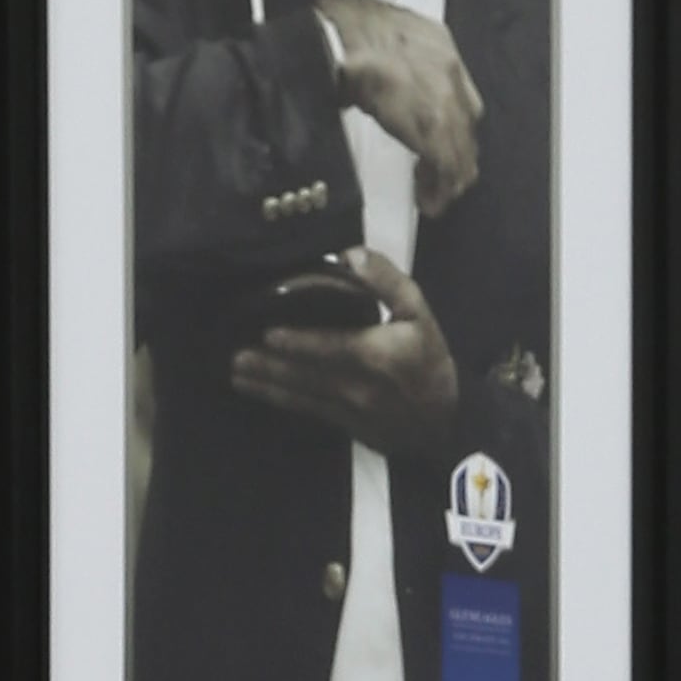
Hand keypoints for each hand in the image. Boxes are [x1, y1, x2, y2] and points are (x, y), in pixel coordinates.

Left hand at [229, 248, 459, 461]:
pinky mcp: (344, 425)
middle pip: (306, 374)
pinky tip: (258, 391)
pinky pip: (308, 411)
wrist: (445, 423)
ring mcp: (349, 410)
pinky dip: (281, 400)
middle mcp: (358, 385)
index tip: (267, 333)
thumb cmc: (430, 361)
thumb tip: (349, 255)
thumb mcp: (420, 313)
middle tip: (234, 357)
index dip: (298, 342)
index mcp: (377, 353)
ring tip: (235, 374)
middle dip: (268, 366)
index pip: (331, 346)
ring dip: (266, 385)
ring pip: (301, 396)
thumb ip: (388, 281)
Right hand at [322, 0, 483, 212]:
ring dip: (448, 178)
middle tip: (437, 177)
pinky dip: (438, 190)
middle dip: (455, 155)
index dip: (453, 125)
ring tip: (432, 196)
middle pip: (466, 126)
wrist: (333, 37)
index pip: (461, 94)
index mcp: (438, 44)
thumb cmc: (340, 33)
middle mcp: (450, 72)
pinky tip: (427, 201)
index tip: (440, 143)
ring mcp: (445, 100)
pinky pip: (446, 167)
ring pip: (462, 152)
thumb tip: (386, 93)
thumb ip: (397, 66)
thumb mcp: (381, 41)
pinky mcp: (433, 127)